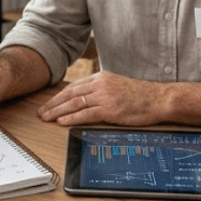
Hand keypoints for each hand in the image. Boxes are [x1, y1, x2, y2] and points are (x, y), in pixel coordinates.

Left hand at [38, 71, 163, 126]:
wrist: (158, 99)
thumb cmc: (140, 96)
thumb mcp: (117, 86)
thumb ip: (101, 90)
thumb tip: (85, 99)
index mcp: (101, 78)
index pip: (74, 86)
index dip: (59, 96)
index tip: (49, 103)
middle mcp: (101, 84)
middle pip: (70, 94)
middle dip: (53, 104)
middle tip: (41, 112)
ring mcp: (105, 96)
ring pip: (75, 103)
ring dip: (57, 111)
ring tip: (46, 118)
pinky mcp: (110, 109)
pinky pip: (86, 114)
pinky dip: (72, 118)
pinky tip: (62, 122)